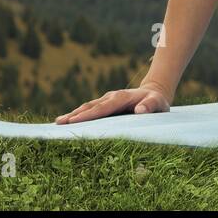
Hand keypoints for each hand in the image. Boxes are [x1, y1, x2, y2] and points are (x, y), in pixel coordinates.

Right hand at [54, 86, 170, 123]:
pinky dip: (78, 115)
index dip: (89, 115)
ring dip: (73, 114)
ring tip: (58, 123)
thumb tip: (140, 111)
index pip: (103, 108)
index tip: (74, 121)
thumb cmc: (157, 101)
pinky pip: (90, 110)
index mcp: (122, 97)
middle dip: (75, 115)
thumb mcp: (158, 103)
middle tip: (59, 123)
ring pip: (88, 107)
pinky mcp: (105, 105)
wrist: (154, 93)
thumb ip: (151, 106)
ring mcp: (107, 100)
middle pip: (91, 106)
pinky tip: (67, 122)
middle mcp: (111, 97)